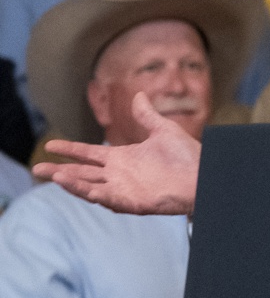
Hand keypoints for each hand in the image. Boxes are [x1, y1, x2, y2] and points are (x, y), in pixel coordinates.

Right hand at [32, 91, 199, 215]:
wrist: (205, 173)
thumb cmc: (187, 155)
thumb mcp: (163, 130)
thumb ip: (146, 116)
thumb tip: (138, 95)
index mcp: (123, 158)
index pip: (89, 154)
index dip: (70, 150)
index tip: (50, 144)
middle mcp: (119, 175)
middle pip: (82, 173)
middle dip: (59, 171)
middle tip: (37, 168)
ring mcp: (124, 189)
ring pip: (90, 187)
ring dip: (72, 183)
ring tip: (54, 176)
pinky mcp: (133, 201)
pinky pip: (108, 199)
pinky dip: (93, 194)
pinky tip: (82, 188)